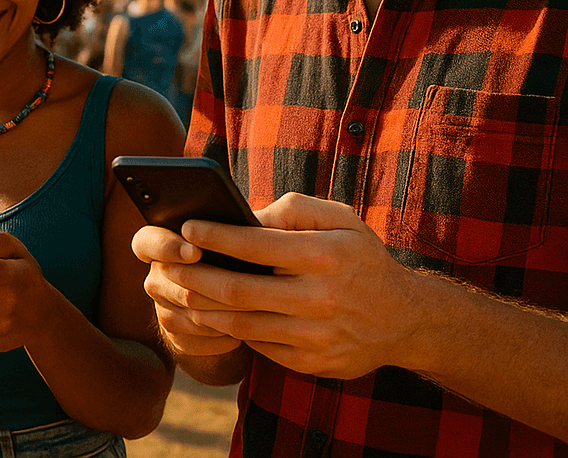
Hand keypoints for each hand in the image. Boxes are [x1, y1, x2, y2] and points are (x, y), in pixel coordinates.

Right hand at [132, 224, 245, 357]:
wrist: (233, 306)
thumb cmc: (239, 260)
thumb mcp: (233, 241)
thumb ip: (230, 231)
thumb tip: (247, 228)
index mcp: (159, 244)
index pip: (147, 242)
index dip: (167, 247)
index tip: (194, 252)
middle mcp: (156, 278)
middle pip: (177, 284)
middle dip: (215, 286)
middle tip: (249, 288)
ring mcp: (163, 309)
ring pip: (191, 314)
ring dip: (227, 313)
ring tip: (258, 309)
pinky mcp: (176, 337)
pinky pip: (199, 340)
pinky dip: (225, 337)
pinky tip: (247, 331)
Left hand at [143, 192, 421, 377]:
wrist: (405, 319)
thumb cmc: (359, 258)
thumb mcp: (340, 219)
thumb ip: (292, 209)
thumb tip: (243, 215)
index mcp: (326, 256)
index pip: (254, 245)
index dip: (214, 236)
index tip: (186, 226)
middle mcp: (321, 299)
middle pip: (238, 290)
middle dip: (194, 276)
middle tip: (168, 264)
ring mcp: (316, 337)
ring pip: (241, 324)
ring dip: (202, 308)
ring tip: (178, 291)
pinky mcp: (312, 363)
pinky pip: (258, 346)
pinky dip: (229, 331)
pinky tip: (210, 316)